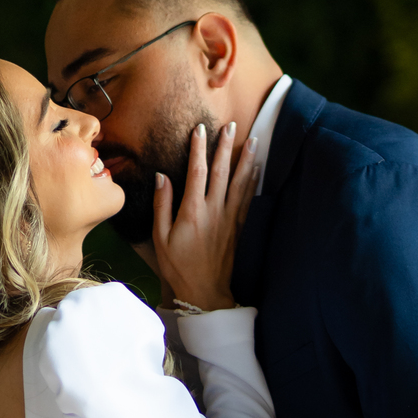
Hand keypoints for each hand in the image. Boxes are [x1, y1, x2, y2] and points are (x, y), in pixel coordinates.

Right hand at [152, 123, 256, 311]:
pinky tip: (256, 169)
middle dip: (226, 146)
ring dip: (246, 160)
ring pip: (240, 182)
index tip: (200, 130)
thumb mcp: (160, 237)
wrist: (205, 291)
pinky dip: (253, 181)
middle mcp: (214, 210)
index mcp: (192, 211)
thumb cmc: (178, 266)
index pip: (197, 172)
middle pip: (222, 171)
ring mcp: (229, 218)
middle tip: (230, 126)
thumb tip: (161, 176)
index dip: (198, 148)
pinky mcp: (238, 226)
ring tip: (253, 140)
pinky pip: (247, 198)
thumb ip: (162, 205)